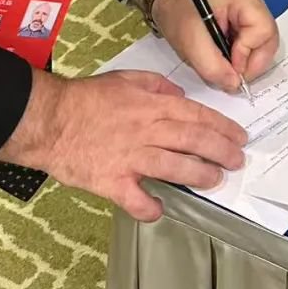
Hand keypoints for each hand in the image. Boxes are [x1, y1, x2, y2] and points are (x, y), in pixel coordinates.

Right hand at [0, 68, 247, 222]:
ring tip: (215, 181)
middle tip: (236, 161)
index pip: (196, 116)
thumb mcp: (124, 78)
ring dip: (199, 176)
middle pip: (193, 141)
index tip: (238, 136)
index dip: (222, 127)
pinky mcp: (112, 181)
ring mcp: (130, 158)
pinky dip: (149, 207)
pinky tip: (159, 210)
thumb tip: (179, 95)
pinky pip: (135, 200)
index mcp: (151, 106)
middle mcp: (146, 132)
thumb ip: (155, 85)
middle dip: (221, 152)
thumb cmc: (85, 98)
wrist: (49, 119)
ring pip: (175, 168)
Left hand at [153, 0, 279, 92]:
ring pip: (264, 50)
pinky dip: (243, 63)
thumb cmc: (179, 16)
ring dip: (246, 65)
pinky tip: (227, 62)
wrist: (172, 12)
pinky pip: (256, 53)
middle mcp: (254, 8)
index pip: (262, 31)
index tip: (229, 66)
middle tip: (231, 74)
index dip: (247, 53)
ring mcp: (253, 19)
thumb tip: (234, 84)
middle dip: (251, 64)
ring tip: (225, 66)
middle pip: (269, 42)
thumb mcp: (191, 43)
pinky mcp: (250, 31)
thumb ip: (212, 66)